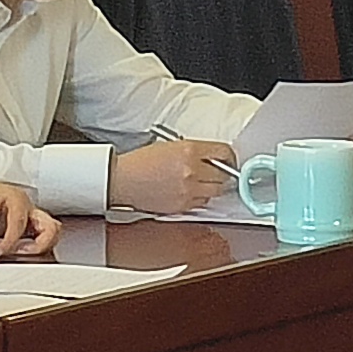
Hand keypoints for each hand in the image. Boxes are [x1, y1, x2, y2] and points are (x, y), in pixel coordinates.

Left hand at [0, 174, 56, 257]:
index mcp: (16, 199)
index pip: (21, 225)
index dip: (9, 242)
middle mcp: (24, 209)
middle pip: (50, 229)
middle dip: (38, 245)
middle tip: (19, 254)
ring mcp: (24, 220)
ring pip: (48, 235)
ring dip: (37, 248)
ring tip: (17, 256)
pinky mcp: (18, 231)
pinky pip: (35, 242)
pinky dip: (28, 251)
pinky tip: (11, 255)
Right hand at [109, 137, 235, 215]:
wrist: (123, 179)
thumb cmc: (141, 162)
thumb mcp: (171, 145)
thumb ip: (196, 151)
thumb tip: (214, 157)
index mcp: (189, 150)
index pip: (224, 152)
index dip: (229, 157)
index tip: (229, 160)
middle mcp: (191, 170)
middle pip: (224, 175)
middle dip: (223, 173)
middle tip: (219, 172)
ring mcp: (188, 190)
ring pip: (216, 191)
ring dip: (212, 187)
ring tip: (202, 182)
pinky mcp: (181, 206)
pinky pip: (202, 203)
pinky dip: (200, 198)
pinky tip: (190, 192)